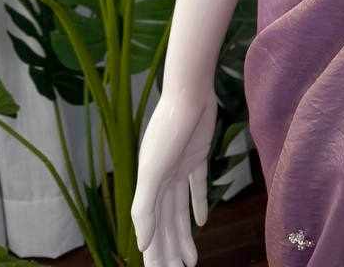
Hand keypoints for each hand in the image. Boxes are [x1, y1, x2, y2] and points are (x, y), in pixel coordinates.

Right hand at [131, 86, 217, 265]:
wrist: (189, 93)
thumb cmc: (168, 129)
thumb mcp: (152, 171)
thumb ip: (144, 208)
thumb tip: (141, 244)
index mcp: (148, 185)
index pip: (150, 228)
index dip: (154, 252)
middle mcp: (161, 180)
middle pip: (164, 224)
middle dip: (168, 251)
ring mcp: (179, 168)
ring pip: (180, 212)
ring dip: (183, 237)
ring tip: (190, 262)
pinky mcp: (197, 157)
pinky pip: (196, 188)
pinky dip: (198, 206)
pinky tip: (201, 224)